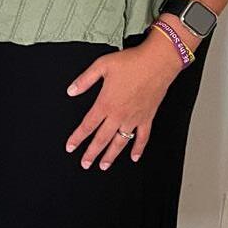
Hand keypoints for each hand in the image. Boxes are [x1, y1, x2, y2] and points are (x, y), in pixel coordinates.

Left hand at [65, 38, 180, 169]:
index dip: (77, 138)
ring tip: (103, 165)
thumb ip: (85, 80)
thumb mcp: (102, 66)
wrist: (157, 62)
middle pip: (101, 139)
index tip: (70, 147)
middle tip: (85, 163)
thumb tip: (71, 90)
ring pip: (120, 142)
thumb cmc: (132, 62)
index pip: (87, 126)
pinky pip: (142, 138)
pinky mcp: (147, 117)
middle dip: (91, 153)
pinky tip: (134, 157)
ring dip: (111, 155)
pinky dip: (138, 149)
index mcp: (106, 103)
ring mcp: (134, 118)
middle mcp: (119, 114)